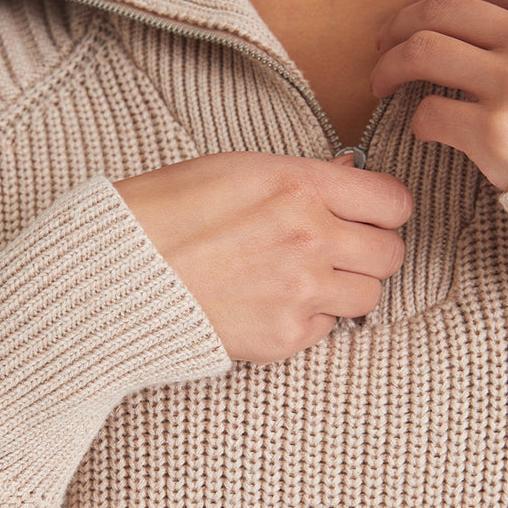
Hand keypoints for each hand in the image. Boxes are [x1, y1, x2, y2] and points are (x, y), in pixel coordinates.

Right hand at [113, 152, 411, 363]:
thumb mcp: (234, 169)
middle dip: (369, 249)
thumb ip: (301, 176)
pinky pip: (328, 329)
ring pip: (369, 295)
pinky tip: (272, 302)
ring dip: (346, 287)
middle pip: (390, 252)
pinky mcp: (285, 337)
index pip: (393, 201)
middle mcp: (311, 239)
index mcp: (299, 187)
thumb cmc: (161, 214)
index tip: (369, 213)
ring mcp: (301, 292)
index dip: (383, 208)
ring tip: (303, 278)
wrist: (115, 277)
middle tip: (338, 248)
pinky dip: (310, 319)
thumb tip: (348, 173)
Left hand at [371, 0, 507, 191]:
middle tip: (383, 43)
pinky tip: (423, 128)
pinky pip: (427, 113)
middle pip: (440, 9)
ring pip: (421, 51)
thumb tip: (472, 5)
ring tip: (381, 82)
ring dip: (389, 65)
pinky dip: (416, 121)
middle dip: (399, 23)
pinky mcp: (495, 133)